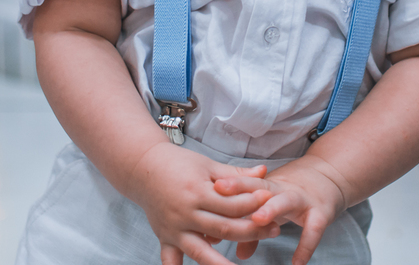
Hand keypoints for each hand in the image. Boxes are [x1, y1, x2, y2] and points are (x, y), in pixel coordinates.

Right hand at [127, 142, 279, 264]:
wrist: (143, 167)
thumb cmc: (179, 164)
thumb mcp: (207, 165)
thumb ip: (235, 174)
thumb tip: (264, 172)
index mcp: (197, 192)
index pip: (231, 204)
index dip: (253, 204)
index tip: (271, 202)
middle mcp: (185, 213)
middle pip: (223, 228)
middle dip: (251, 230)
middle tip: (275, 231)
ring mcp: (174, 228)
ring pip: (200, 250)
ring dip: (220, 263)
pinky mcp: (164, 237)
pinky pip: (170, 259)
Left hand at [213, 154, 347, 264]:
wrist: (329, 176)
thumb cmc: (290, 194)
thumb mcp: (269, 205)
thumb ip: (247, 226)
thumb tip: (224, 246)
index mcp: (266, 186)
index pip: (244, 183)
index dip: (227, 185)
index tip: (208, 189)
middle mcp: (282, 188)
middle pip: (259, 186)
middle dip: (240, 188)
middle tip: (219, 191)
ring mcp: (302, 199)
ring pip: (285, 200)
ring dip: (271, 208)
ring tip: (257, 221)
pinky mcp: (321, 212)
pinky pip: (313, 229)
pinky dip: (306, 246)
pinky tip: (297, 263)